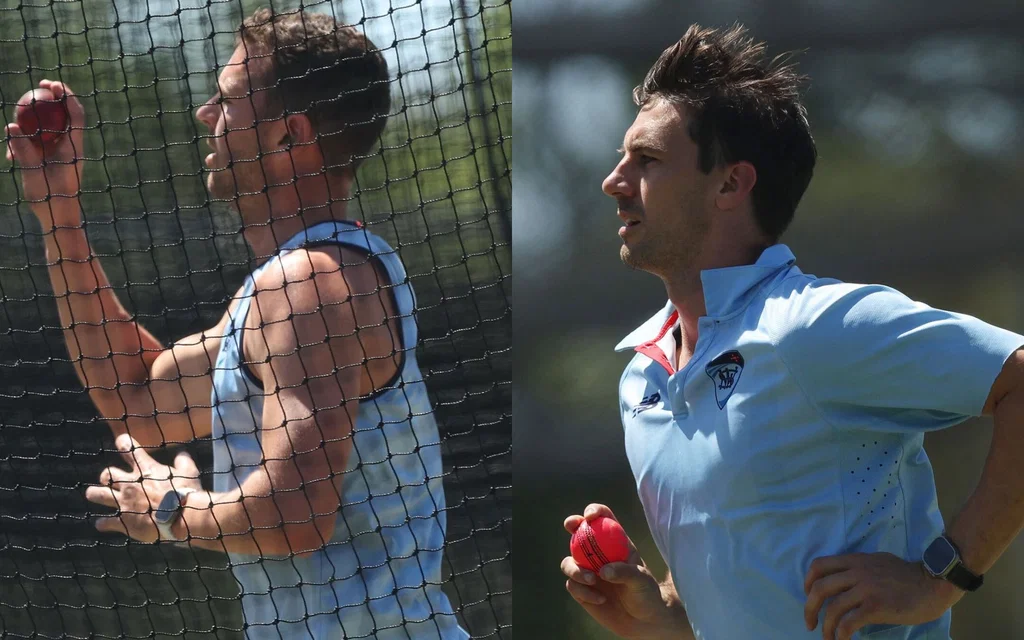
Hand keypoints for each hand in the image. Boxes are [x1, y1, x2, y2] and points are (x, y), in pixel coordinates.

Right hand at [5, 80, 85, 225]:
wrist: (58, 219)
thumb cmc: (51, 199)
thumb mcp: (34, 174)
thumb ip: (23, 151)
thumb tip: (10, 127)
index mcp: (73, 148)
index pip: (75, 116)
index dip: (67, 97)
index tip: (53, 84)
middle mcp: (69, 148)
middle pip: (64, 117)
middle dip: (54, 98)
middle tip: (40, 84)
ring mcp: (61, 154)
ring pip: (50, 129)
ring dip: (34, 121)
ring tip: (17, 119)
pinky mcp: (51, 161)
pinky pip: (39, 144)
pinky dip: (27, 142)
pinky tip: (10, 155)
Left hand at [84, 434, 201, 542]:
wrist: (182, 518)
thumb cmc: (186, 493)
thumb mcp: (190, 473)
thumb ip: (183, 462)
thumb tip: (182, 454)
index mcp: (145, 469)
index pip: (128, 448)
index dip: (123, 443)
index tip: (122, 442)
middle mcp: (130, 484)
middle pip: (107, 474)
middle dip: (107, 476)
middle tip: (112, 480)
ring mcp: (124, 502)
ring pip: (97, 494)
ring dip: (95, 494)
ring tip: (95, 495)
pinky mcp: (123, 521)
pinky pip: (105, 522)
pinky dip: (103, 523)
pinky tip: (103, 524)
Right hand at [561, 504, 686, 639]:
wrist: (643, 621)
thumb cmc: (647, 594)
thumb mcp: (642, 580)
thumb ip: (625, 572)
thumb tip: (603, 570)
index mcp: (615, 543)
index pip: (603, 519)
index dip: (594, 511)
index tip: (590, 516)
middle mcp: (598, 554)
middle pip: (579, 531)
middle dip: (572, 523)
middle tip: (571, 525)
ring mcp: (587, 571)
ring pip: (569, 562)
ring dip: (575, 569)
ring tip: (591, 581)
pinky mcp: (581, 590)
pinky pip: (572, 585)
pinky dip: (583, 592)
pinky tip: (600, 600)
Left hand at [803, 552, 962, 639]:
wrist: (933, 584)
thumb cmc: (908, 576)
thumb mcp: (878, 562)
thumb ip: (860, 568)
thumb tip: (846, 580)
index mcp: (855, 561)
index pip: (819, 565)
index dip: (807, 581)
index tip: (808, 596)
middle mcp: (856, 572)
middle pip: (819, 588)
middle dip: (809, 608)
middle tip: (809, 623)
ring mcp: (865, 589)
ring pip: (832, 608)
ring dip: (825, 627)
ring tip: (826, 638)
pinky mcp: (876, 607)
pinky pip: (848, 623)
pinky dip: (840, 634)